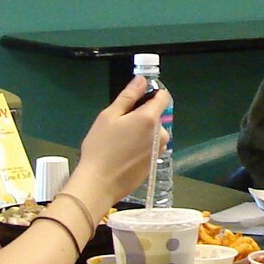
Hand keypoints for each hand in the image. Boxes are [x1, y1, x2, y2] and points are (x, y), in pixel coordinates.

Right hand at [66, 76, 169, 217]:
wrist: (99, 184)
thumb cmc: (100, 147)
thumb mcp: (109, 116)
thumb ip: (128, 96)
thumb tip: (142, 80)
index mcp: (150, 119)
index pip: (163, 97)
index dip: (152, 93)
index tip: (138, 98)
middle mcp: (161, 134)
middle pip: (156, 117)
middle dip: (142, 117)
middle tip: (120, 126)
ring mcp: (159, 151)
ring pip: (154, 133)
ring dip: (142, 133)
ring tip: (120, 142)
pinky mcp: (154, 164)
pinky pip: (151, 148)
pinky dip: (142, 147)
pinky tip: (125, 155)